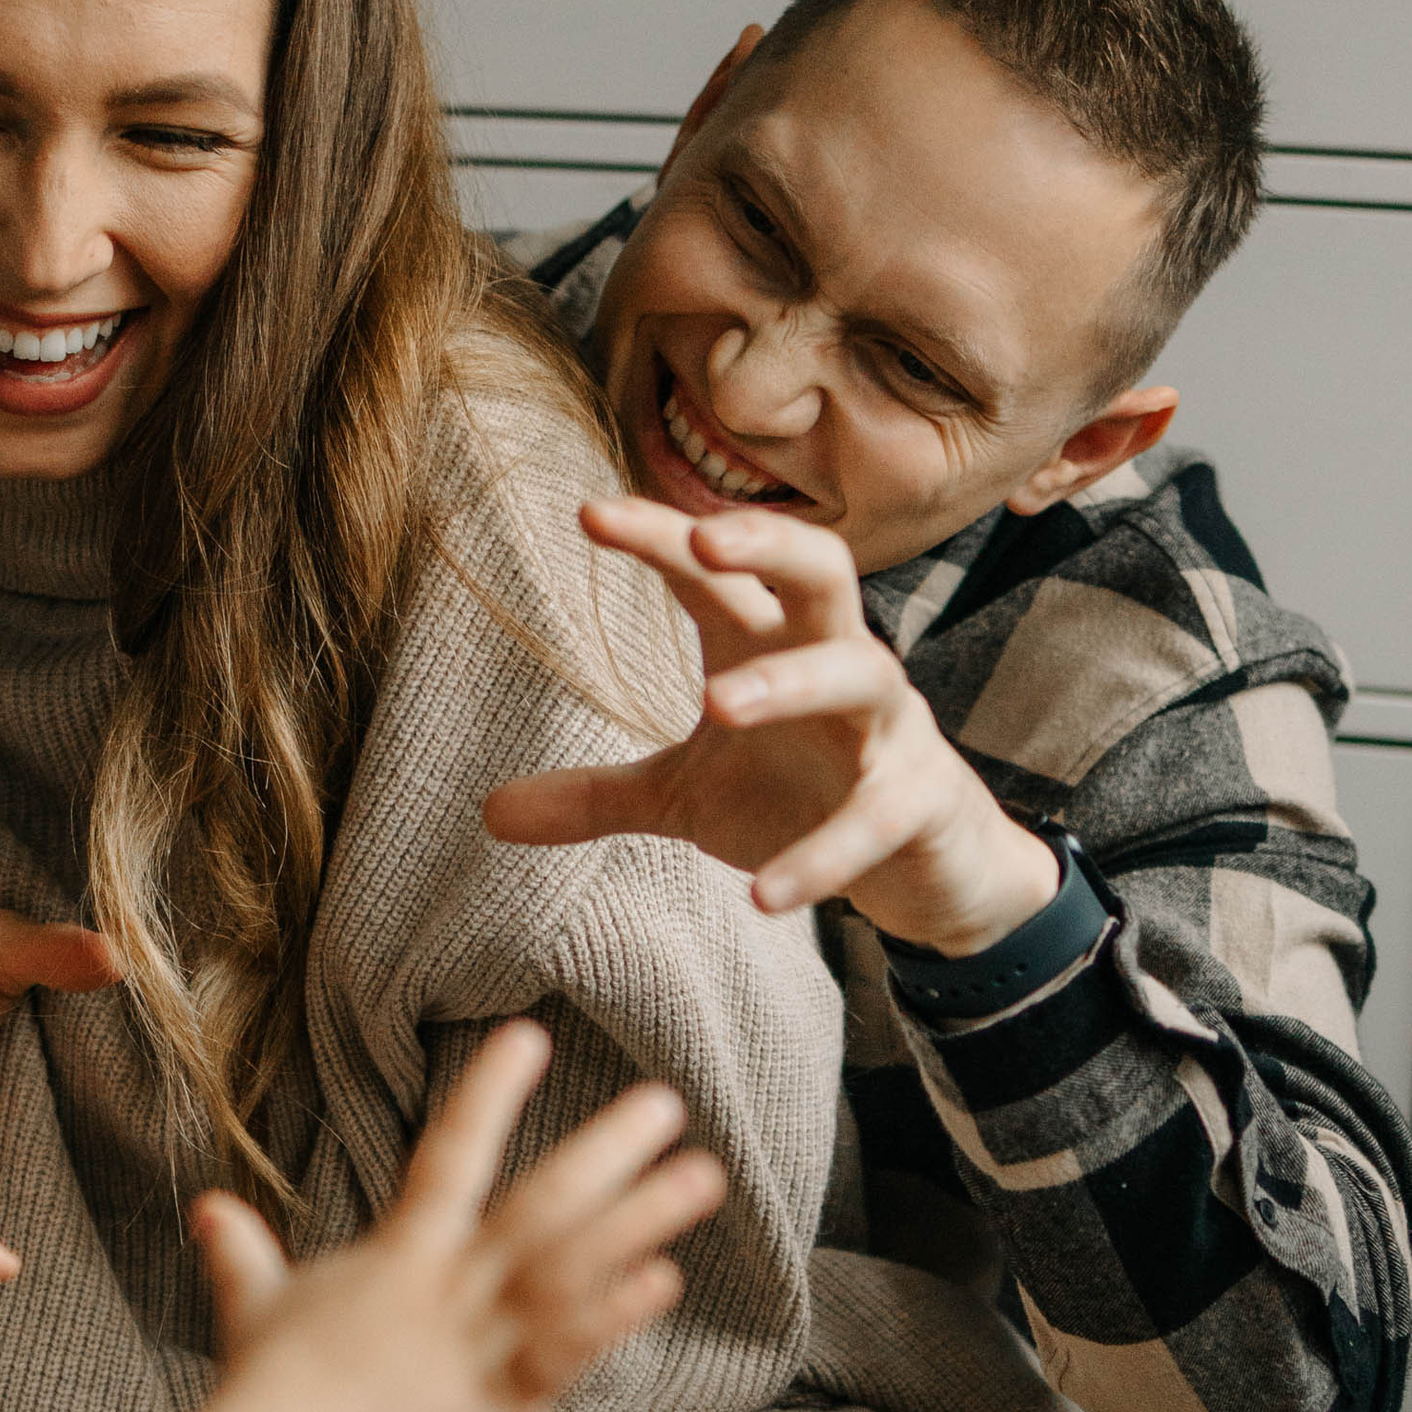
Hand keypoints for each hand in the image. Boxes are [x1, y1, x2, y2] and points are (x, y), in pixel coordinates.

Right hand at [151, 1021, 725, 1411]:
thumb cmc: (267, 1395)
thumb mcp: (251, 1310)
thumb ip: (241, 1256)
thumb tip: (207, 1209)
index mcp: (400, 1257)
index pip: (451, 1155)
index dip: (490, 1094)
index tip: (530, 1036)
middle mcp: (450, 1286)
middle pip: (541, 1203)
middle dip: (606, 1149)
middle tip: (668, 1102)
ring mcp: (480, 1341)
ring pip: (572, 1265)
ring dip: (641, 1218)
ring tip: (704, 1175)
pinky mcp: (501, 1402)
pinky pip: (567, 1352)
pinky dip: (614, 1316)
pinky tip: (664, 1280)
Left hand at [482, 495, 1061, 950]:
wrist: (923, 865)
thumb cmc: (802, 796)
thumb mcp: (688, 797)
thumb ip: (599, 796)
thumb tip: (487, 811)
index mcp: (774, 645)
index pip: (716, 574)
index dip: (660, 538)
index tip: (587, 514)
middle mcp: (838, 663)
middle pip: (824, 569)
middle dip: (769, 543)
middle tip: (704, 543)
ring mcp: (888, 729)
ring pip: (860, 674)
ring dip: (790, 683)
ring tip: (718, 704)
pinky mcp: (920, 801)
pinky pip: (876, 817)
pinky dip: (823, 854)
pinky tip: (764, 896)